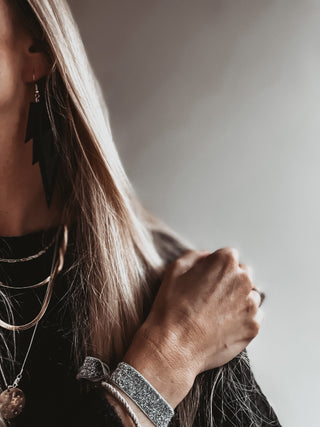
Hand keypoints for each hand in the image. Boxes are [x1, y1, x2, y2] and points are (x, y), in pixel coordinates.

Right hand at [123, 247, 263, 406]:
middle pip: (242, 274)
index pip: (228, 256)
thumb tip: (207, 257)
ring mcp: (251, 303)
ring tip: (217, 313)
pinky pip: (254, 316)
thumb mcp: (175, 270)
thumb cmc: (172, 308)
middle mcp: (243, 279)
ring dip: (238, 300)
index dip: (216, 267)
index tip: (207, 279)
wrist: (174, 346)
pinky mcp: (254, 326)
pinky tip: (223, 324)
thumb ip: (195, 256)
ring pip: (250, 295)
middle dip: (230, 282)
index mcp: (225, 262)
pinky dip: (243, 318)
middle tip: (211, 296)